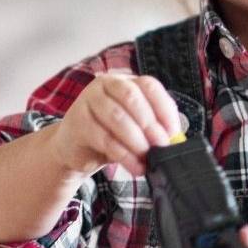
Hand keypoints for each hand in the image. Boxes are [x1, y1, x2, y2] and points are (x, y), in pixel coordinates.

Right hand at [45, 73, 181, 177]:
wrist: (74, 148)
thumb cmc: (108, 134)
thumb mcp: (134, 127)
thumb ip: (152, 127)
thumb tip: (174, 139)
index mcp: (124, 81)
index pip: (149, 85)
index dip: (164, 108)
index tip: (173, 131)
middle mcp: (105, 84)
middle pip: (132, 98)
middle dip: (150, 124)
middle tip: (161, 146)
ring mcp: (88, 100)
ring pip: (117, 118)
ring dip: (137, 141)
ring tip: (148, 158)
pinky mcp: (77, 122)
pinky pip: (104, 138)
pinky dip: (124, 155)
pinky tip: (135, 166)